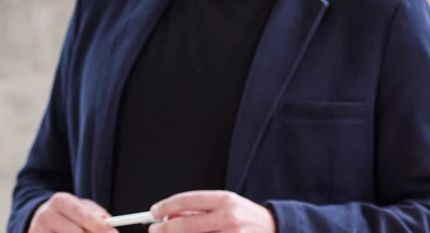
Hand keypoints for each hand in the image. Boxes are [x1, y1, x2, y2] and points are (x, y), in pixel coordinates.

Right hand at [30, 192, 115, 232]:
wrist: (38, 218)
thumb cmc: (66, 214)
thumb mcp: (80, 207)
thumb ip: (95, 213)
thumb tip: (108, 222)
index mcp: (60, 201)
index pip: (82, 215)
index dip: (99, 226)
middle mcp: (47, 215)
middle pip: (76, 232)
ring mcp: (38, 230)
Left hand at [149, 191, 274, 232]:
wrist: (276, 228)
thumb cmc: (244, 216)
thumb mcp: (224, 204)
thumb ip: (198, 209)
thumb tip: (168, 215)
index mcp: (224, 200)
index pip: (188, 201)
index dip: (167, 206)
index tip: (154, 212)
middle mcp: (229, 217)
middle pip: (188, 224)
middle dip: (167, 229)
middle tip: (155, 230)